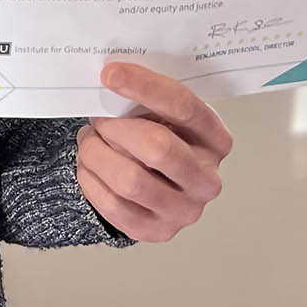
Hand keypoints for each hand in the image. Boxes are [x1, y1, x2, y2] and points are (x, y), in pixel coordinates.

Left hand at [76, 61, 232, 243]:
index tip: (109, 75)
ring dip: (97, 154)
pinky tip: (90, 166)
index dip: (143, 87)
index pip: (183, 106)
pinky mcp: (158, 231)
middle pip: (158, 147)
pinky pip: (113, 206)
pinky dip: (91, 180)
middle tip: (98, 119)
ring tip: (90, 142)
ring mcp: (186, 210)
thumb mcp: (160, 114)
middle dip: (116, 128)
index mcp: (215, 139)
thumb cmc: (157, 136)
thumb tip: (110, 82)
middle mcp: (207, 179)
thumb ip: (145, 100)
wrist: (155, 183)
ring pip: (129, 180)